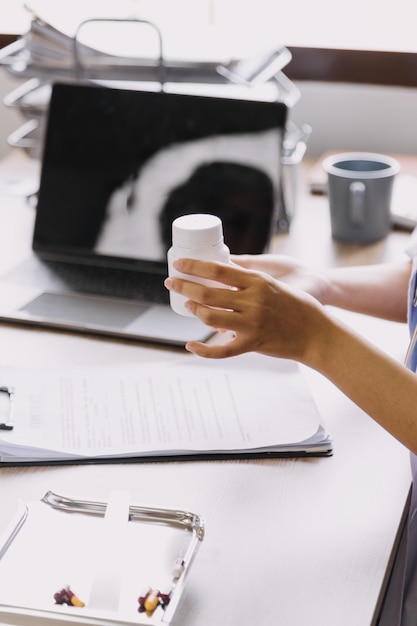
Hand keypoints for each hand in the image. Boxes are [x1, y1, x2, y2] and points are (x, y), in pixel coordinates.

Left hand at [164, 258, 328, 360]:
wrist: (318, 333)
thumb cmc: (299, 306)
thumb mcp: (275, 284)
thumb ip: (251, 280)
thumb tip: (223, 271)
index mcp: (258, 282)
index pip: (218, 270)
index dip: (194, 266)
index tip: (178, 263)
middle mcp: (253, 301)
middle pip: (208, 293)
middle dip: (184, 286)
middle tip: (171, 282)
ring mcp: (252, 324)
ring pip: (210, 317)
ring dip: (193, 311)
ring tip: (186, 305)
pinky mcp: (253, 344)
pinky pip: (222, 350)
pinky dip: (203, 349)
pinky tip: (191, 344)